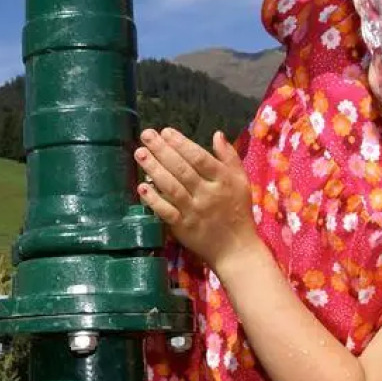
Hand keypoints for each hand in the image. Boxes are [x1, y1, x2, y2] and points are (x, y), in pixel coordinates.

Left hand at [134, 127, 259, 269]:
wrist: (236, 249)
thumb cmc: (238, 212)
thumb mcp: (241, 181)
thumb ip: (230, 157)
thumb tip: (217, 134)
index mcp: (224, 180)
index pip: (200, 158)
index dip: (182, 143)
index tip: (166, 131)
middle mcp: (208, 194)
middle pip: (182, 169)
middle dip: (163, 150)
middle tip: (146, 135)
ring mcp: (194, 211)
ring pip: (172, 187)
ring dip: (154, 170)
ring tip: (140, 154)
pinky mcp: (183, 227)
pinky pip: (166, 211)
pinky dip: (154, 200)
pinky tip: (142, 187)